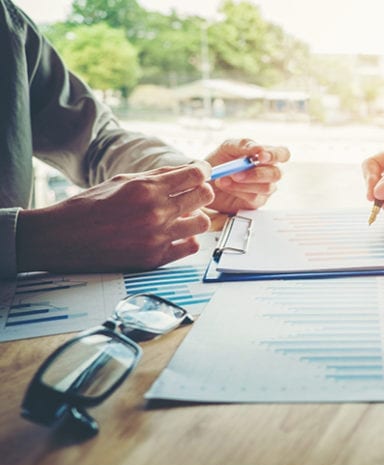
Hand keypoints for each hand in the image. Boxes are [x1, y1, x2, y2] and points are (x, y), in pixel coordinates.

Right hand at [16, 164, 213, 272]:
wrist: (63, 239)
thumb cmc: (90, 207)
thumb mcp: (122, 182)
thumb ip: (157, 177)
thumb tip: (188, 170)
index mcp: (146, 188)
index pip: (194, 174)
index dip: (202, 171)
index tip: (202, 173)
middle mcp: (155, 212)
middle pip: (204, 196)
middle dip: (202, 191)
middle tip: (193, 193)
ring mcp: (157, 237)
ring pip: (202, 223)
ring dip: (196, 217)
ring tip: (183, 216)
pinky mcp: (155, 258)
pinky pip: (190, 246)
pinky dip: (187, 239)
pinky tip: (176, 234)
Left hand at [206, 138, 289, 212]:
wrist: (205, 178)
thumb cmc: (220, 160)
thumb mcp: (228, 147)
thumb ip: (244, 144)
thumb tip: (259, 148)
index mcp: (266, 156)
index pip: (283, 154)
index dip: (276, 155)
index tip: (261, 156)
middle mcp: (268, 172)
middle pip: (276, 174)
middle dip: (257, 173)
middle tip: (236, 173)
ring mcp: (264, 188)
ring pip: (266, 187)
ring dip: (244, 183)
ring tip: (224, 179)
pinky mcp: (255, 202)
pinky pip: (254, 197)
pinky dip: (238, 191)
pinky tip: (225, 185)